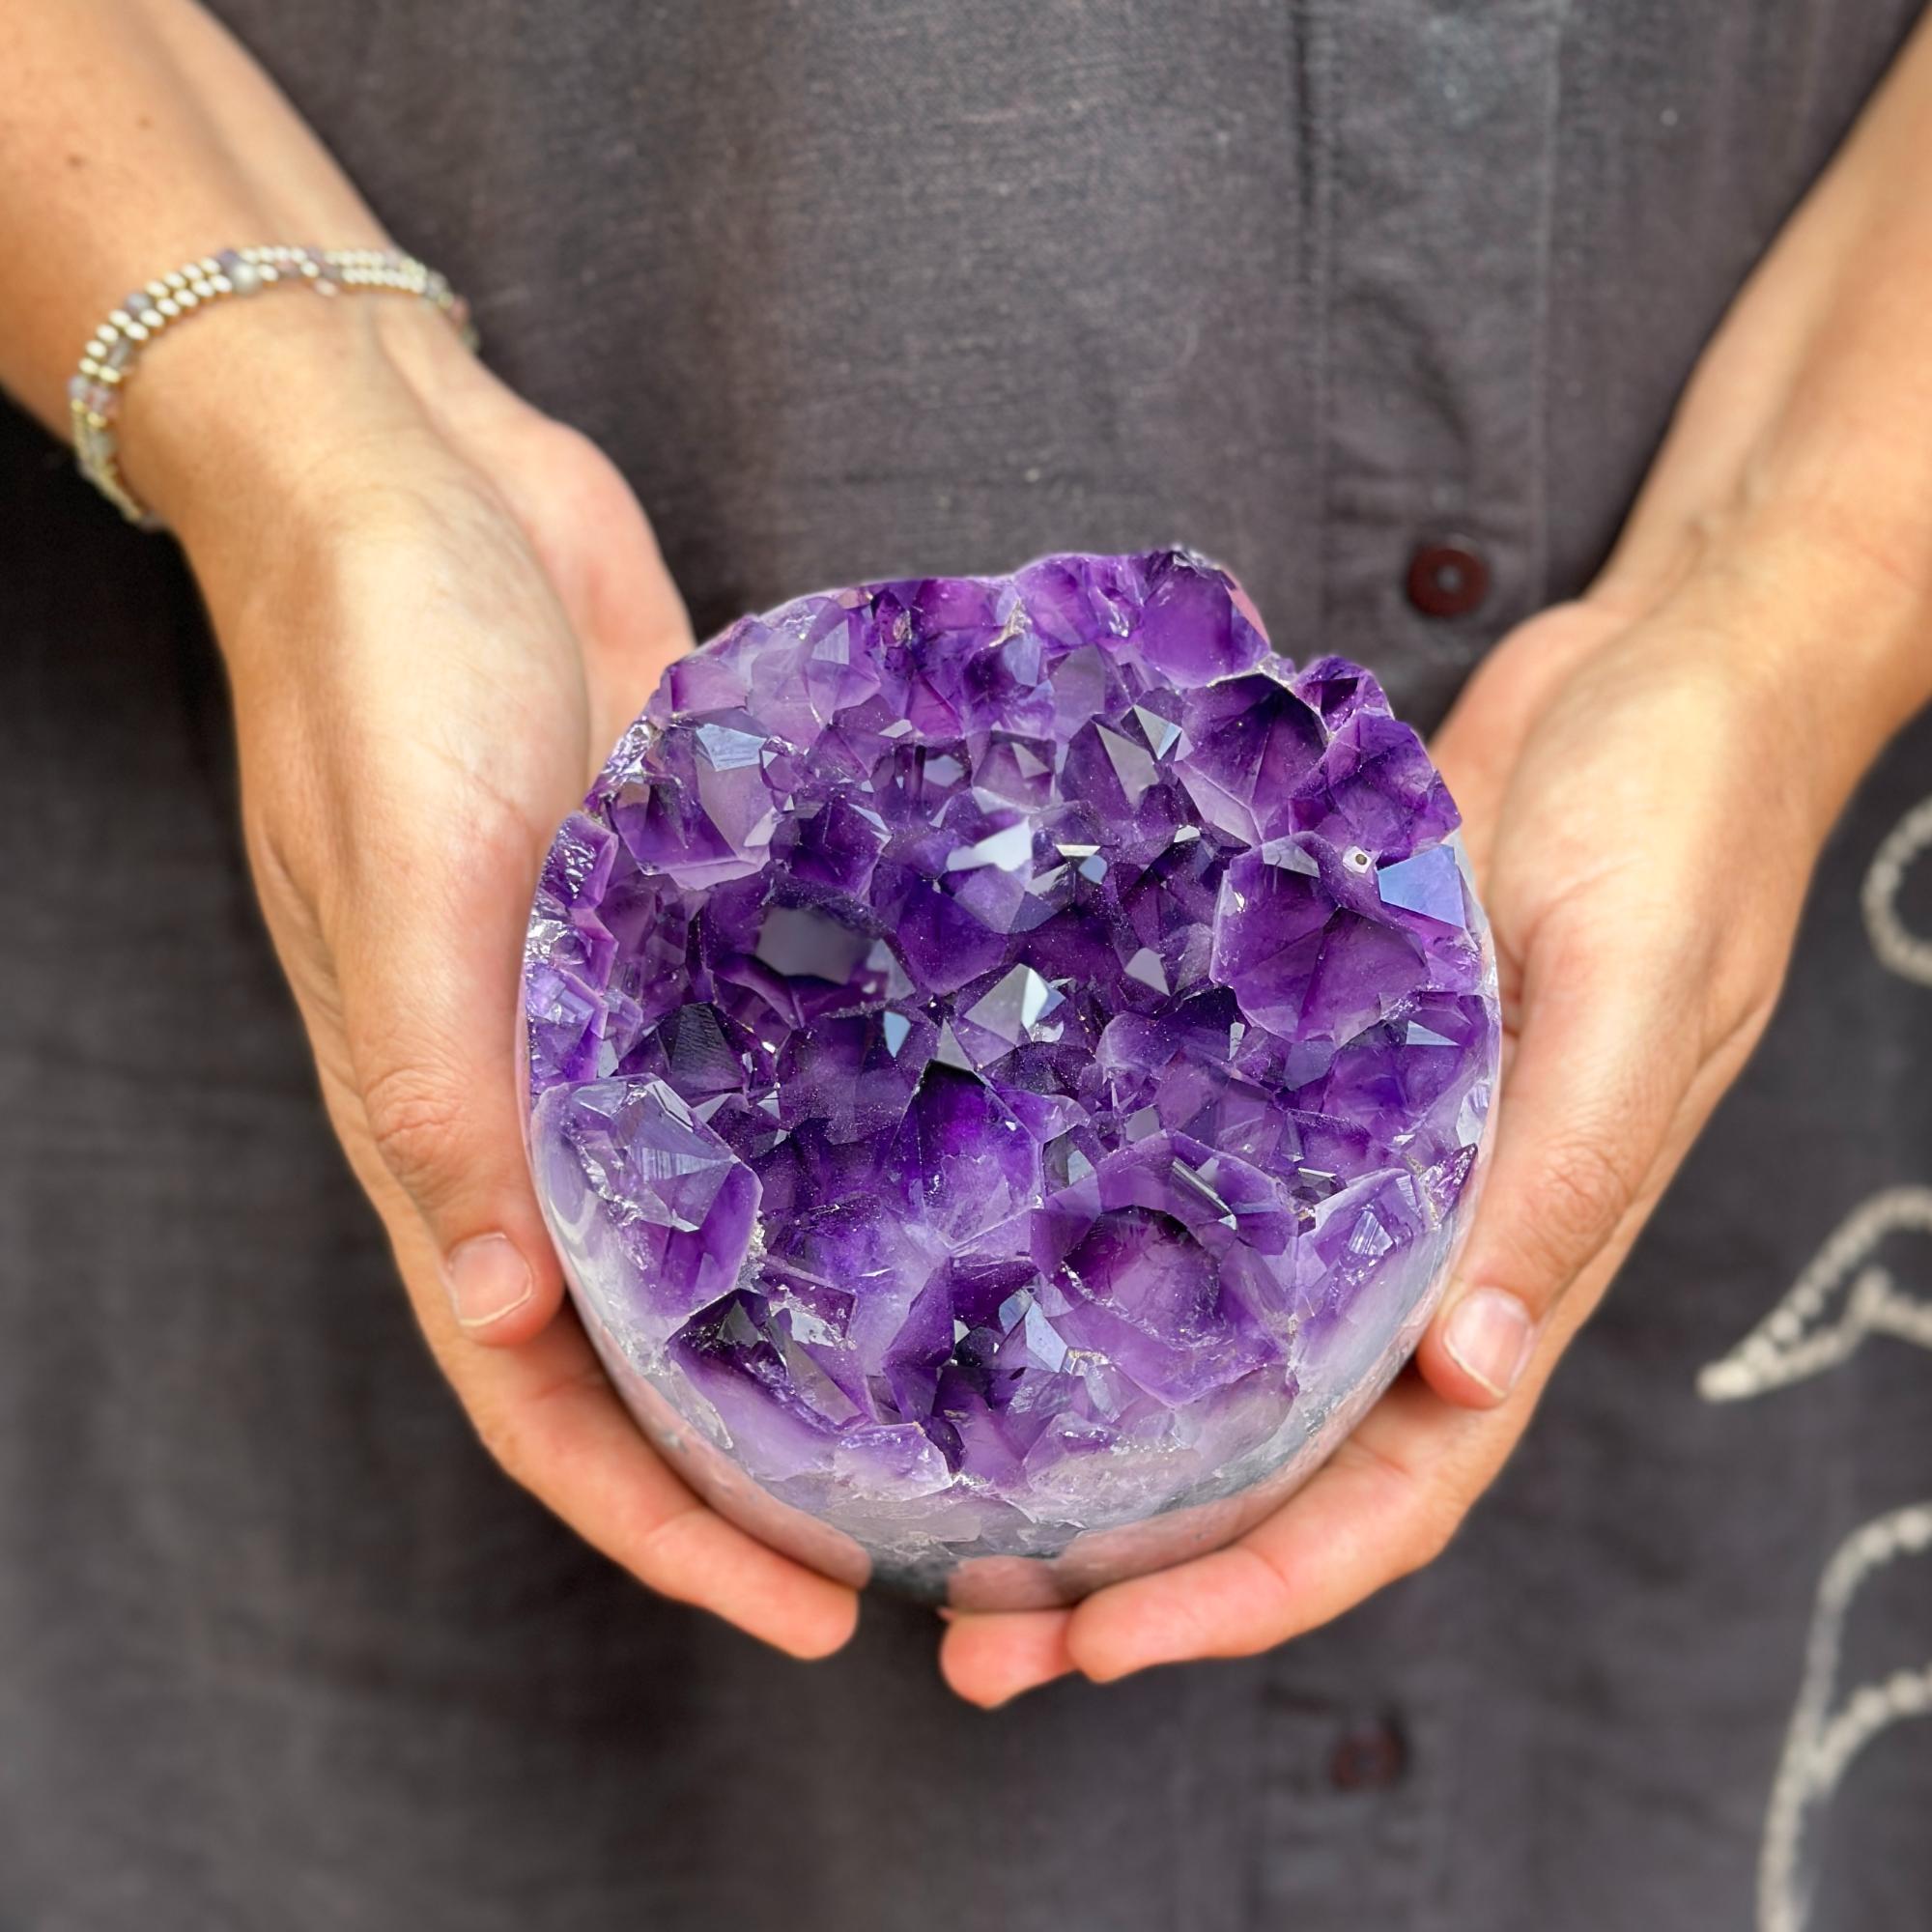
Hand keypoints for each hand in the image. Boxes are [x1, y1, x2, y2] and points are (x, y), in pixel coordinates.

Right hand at [149, 298, 857, 1656]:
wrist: (419, 483)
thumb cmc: (378, 670)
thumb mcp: (400, 881)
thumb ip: (434, 1092)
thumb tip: (503, 1315)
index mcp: (448, 1132)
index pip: (548, 1399)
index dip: (665, 1530)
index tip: (812, 1616)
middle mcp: (540, 1107)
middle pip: (657, 1346)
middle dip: (776, 1463)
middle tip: (943, 1539)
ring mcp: (625, 1021)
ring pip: (729, 1217)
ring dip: (828, 1315)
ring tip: (983, 1384)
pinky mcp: (696, 923)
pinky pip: (782, 1058)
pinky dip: (859, 1127)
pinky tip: (984, 1157)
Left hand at [940, 530, 1921, 1705]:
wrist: (1669, 670)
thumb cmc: (1686, 823)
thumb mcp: (1634, 995)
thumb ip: (1559, 1182)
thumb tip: (1472, 1379)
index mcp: (1520, 1260)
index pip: (1393, 1492)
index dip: (1254, 1593)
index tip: (1100, 1651)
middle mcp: (1428, 1243)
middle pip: (1281, 1459)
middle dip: (1138, 1568)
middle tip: (970, 1632)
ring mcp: (1360, 1161)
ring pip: (1227, 1345)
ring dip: (1103, 1443)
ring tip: (940, 1500)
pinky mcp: (1306, 1061)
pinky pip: (1204, 1185)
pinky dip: (1109, 1250)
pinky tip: (985, 1269)